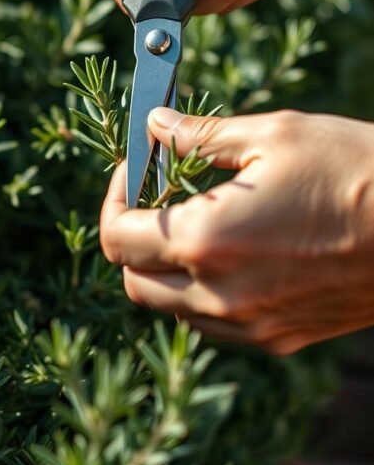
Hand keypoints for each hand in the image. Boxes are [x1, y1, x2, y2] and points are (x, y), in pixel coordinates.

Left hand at [100, 107, 373, 354]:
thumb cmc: (354, 170)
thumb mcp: (273, 135)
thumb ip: (201, 135)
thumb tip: (155, 126)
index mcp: (206, 240)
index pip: (117, 238)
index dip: (114, 199)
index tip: (135, 170)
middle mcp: (219, 294)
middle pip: (134, 283)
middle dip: (132, 239)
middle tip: (160, 197)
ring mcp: (252, 324)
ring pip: (173, 308)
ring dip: (168, 269)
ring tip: (203, 221)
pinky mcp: (282, 337)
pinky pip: (217, 323)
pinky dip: (206, 292)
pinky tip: (239, 252)